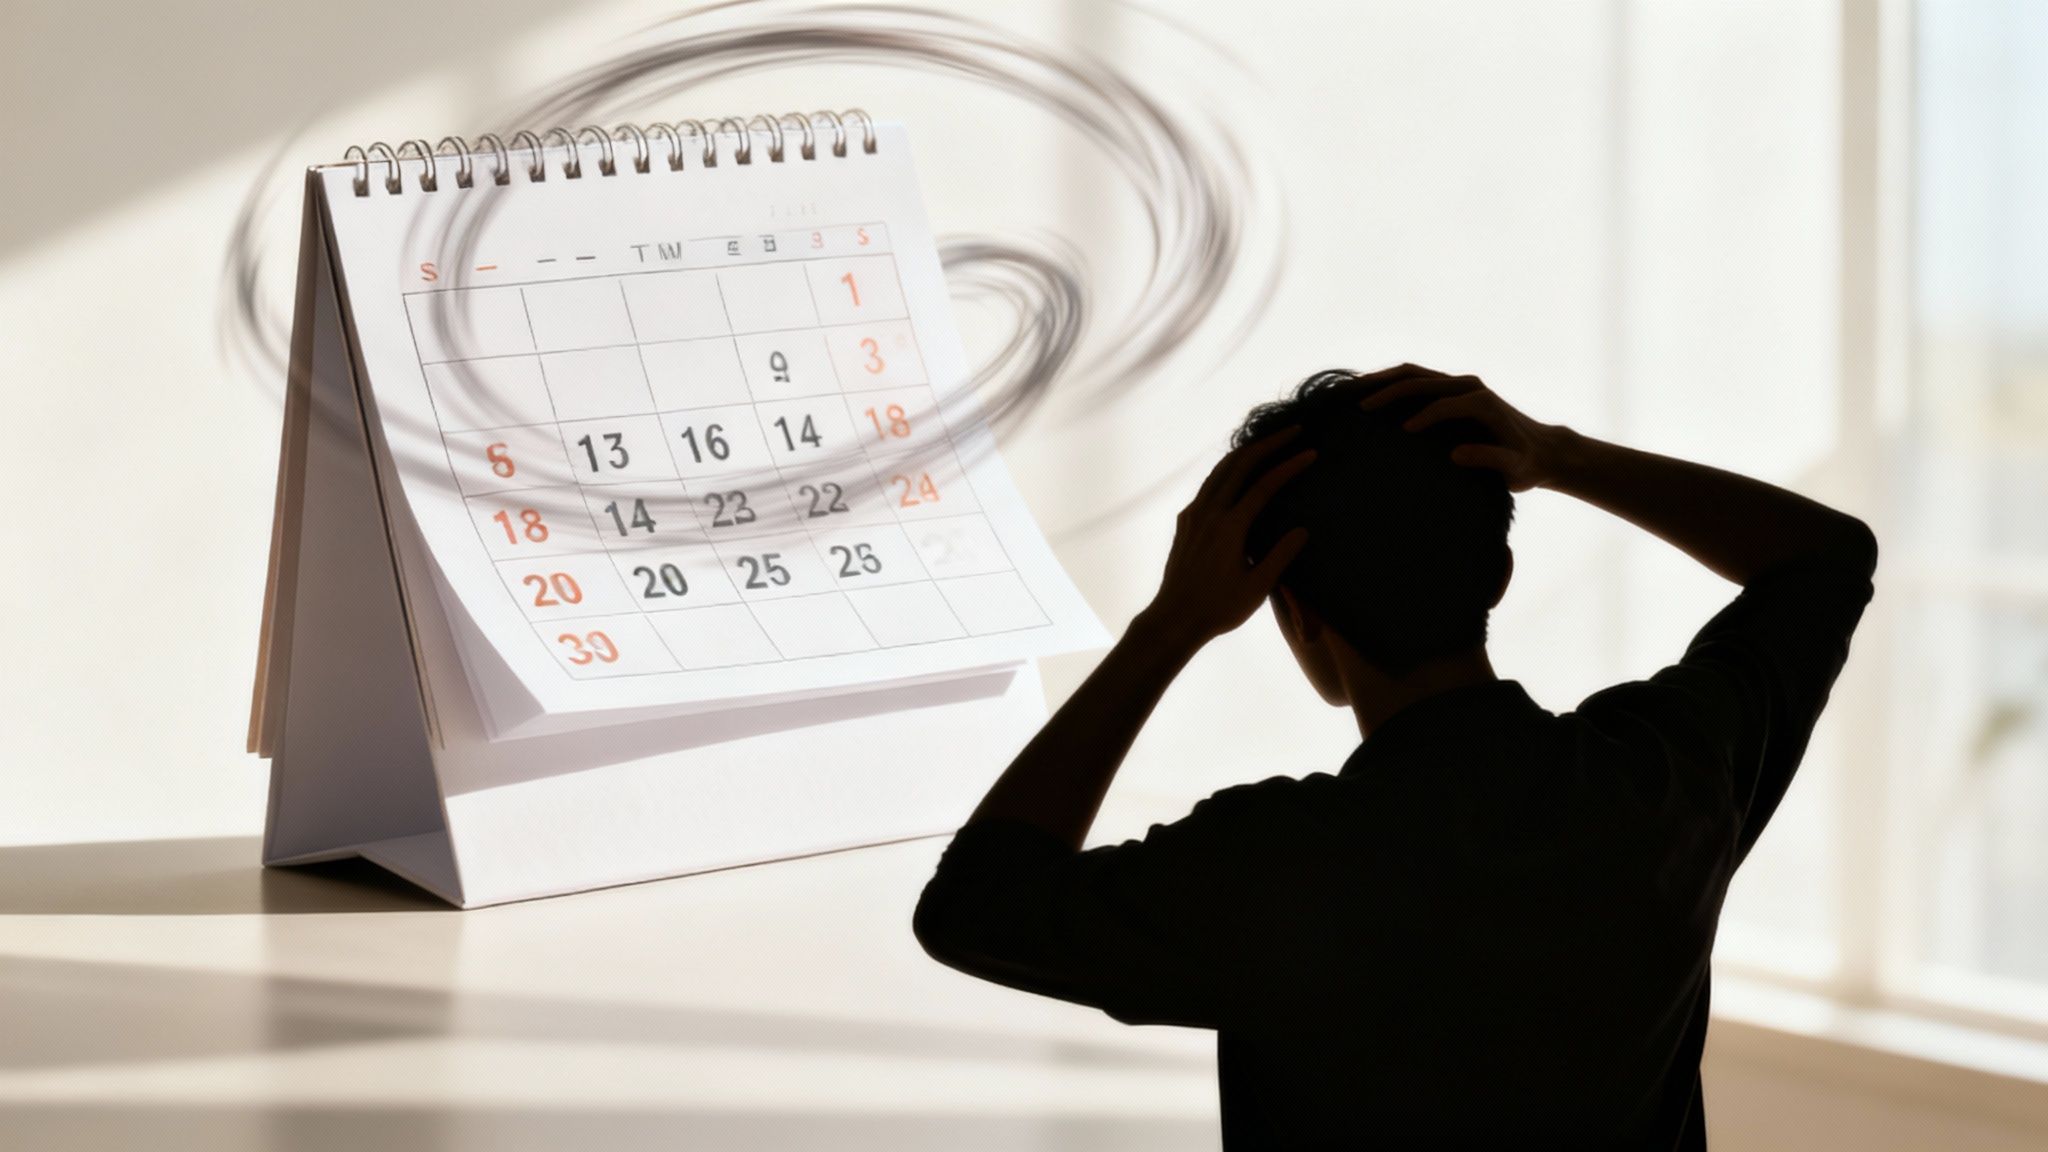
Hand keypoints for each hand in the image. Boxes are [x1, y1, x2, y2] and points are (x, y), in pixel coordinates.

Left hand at [1139, 428, 1314, 649]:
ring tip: (1268, 442)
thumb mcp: (1257, 588)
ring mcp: (1194, 514)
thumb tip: (1302, 530)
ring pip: (1220, 469)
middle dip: (1268, 443)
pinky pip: (1208, 484)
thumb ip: (1280, 556)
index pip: (1265, 485)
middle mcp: (1209, 513)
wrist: (1175, 618)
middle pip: (1240, 464)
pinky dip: (1228, 469)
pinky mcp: (1185, 521)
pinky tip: (1237, 473)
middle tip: (1294, 430)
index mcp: (1230, 527)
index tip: (1311, 452)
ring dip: (1246, 451)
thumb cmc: (1219, 608)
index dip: (1289, 465)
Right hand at [1357, 368, 1571, 492]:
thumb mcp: (1514, 468)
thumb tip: (1456, 455)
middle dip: (1389, 391)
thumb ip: (1490, 460)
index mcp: (1483, 403)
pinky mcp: (1454, 389)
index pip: (1443, 405)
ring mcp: (1461, 384)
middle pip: (1421, 379)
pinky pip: (1417, 379)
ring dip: (1383, 380)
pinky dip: (1392, 383)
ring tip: (1353, 391)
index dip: (1422, 417)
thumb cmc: (1526, 464)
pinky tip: (1369, 393)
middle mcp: (1471, 386)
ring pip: (1415, 373)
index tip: (1401, 432)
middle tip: (1360, 407)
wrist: (1542, 449)